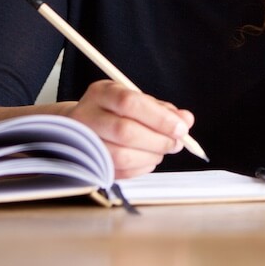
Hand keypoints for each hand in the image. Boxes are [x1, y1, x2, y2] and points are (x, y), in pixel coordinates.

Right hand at [64, 80, 194, 178]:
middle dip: (158, 140)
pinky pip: (118, 172)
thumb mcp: (136, 101)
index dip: (159, 117)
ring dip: (151, 156)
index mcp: (101, 93)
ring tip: (162, 151)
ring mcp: (83, 143)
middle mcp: (86, 116)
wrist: (78, 127)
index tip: (181, 128)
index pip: (130, 102)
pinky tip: (148, 159)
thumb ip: (162, 109)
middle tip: (176, 143)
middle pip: (125, 131)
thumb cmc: (113, 112)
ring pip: (121, 156)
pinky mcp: (86, 165)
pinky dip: (140, 168)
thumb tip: (186, 120)